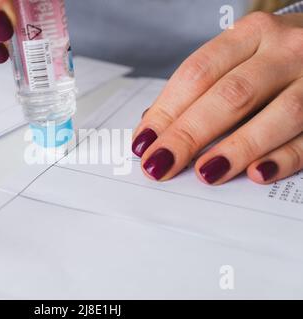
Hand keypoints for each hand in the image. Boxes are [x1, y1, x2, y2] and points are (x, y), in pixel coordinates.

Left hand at [132, 12, 302, 184]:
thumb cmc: (273, 58)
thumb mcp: (239, 57)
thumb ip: (201, 88)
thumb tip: (152, 128)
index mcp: (250, 34)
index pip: (197, 73)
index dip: (166, 111)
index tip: (143, 142)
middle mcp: (285, 50)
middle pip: (231, 94)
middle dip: (190, 134)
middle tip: (160, 164)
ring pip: (280, 113)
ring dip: (238, 147)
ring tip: (205, 173)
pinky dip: (284, 157)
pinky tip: (257, 173)